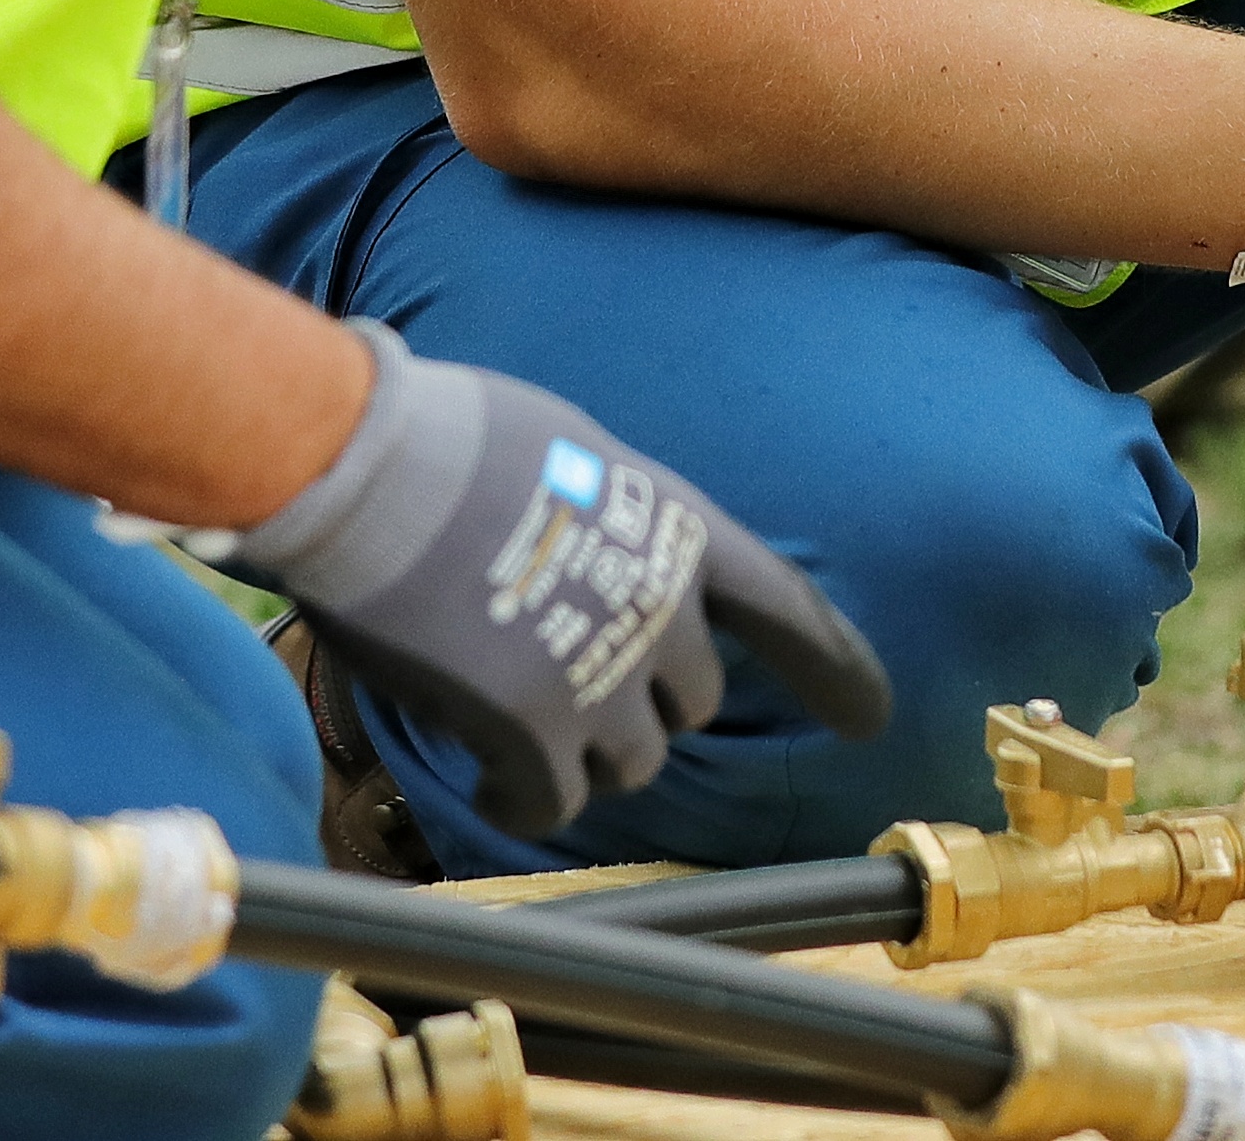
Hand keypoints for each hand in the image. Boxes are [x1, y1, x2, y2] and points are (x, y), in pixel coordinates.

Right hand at [218, 322, 891, 839]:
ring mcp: (603, 675)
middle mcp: (662, 608)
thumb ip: (607, 524)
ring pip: (630, 764)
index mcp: (678, 529)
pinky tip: (488, 775)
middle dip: (640, 705)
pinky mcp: (534, 731)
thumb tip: (585, 562)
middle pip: (691, 703)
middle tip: (564, 686)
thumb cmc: (447, 439)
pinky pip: (552, 805)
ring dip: (581, 757)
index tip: (872, 720)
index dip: (833, 666)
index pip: (783, 607)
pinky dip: (524, 801)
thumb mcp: (569, 455)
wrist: (372, 463)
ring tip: (513, 727)